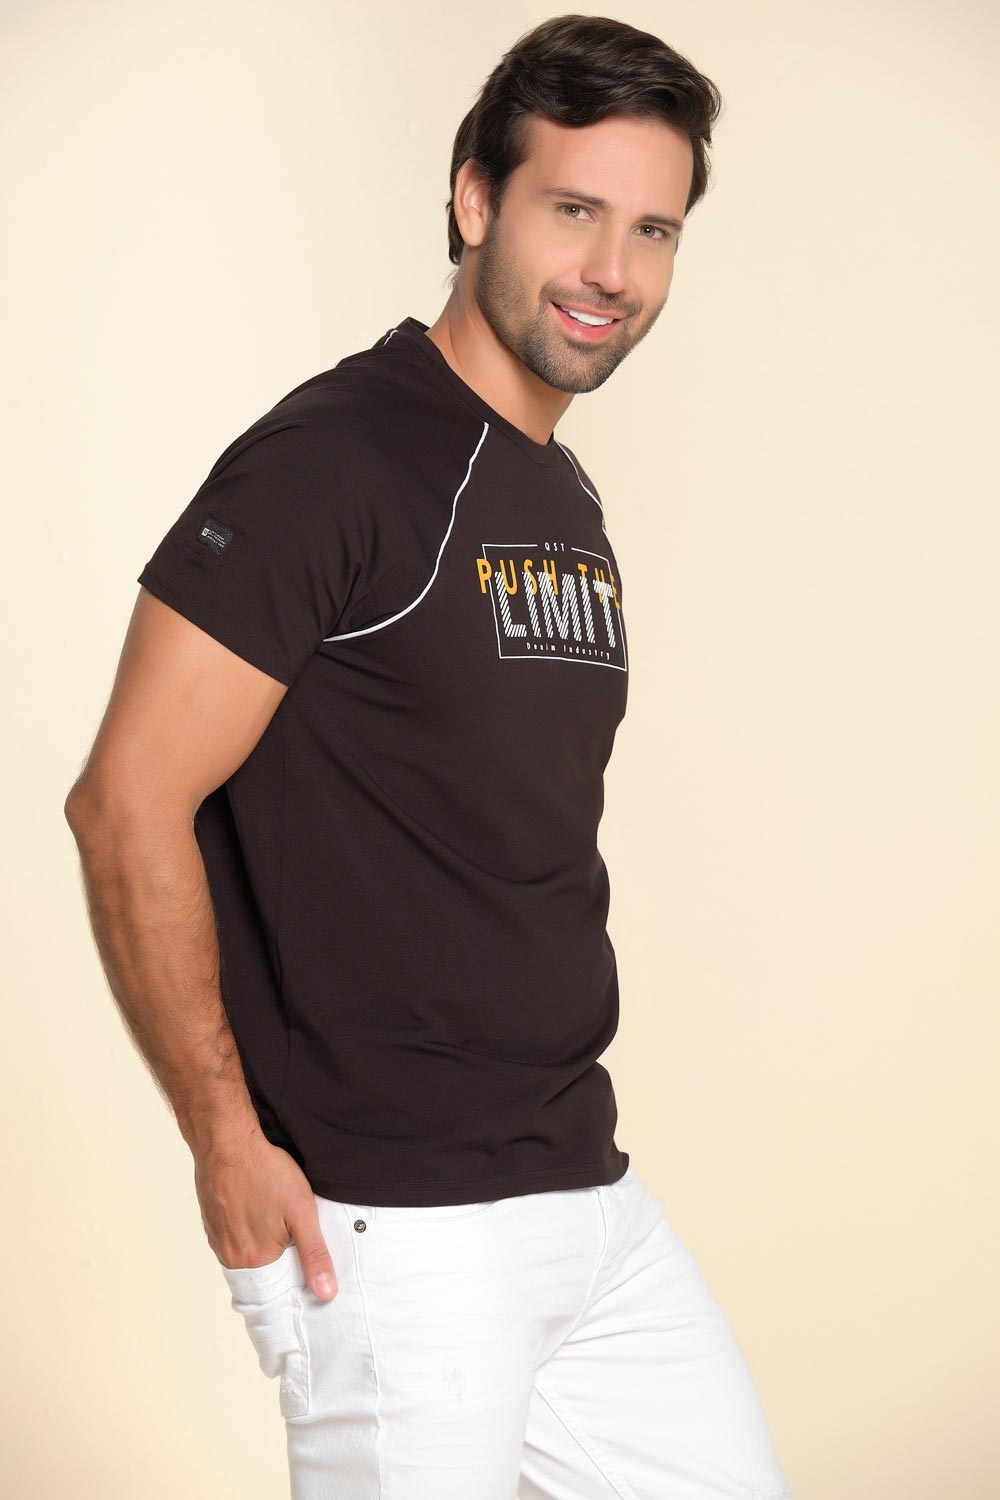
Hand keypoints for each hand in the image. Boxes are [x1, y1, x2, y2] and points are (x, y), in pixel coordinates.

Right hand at [194, 1125, 337, 1300]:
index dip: (296, 1265)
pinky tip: (255, 1205)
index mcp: (254, 1260)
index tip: (303, 1244)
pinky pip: (232, 1235)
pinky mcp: (210, 1223)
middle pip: (264, 1266)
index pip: (282, 1282)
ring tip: (271, 1212)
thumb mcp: (302, 1211)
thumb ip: (314, 1254)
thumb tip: (326, 1293)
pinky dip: (245, 1226)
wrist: (227, 1142)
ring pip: (247, 1250)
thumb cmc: (266, 1172)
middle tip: (289, 1222)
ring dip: (261, 1238)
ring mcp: (217, 1239)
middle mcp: (230, 1256)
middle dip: (280, 1250)